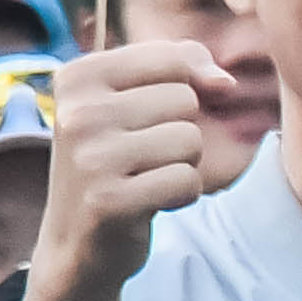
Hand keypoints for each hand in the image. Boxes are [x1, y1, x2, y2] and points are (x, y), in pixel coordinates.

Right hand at [34, 34, 249, 300]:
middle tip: (141, 156)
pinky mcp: (109, 201)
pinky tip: (148, 203)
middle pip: (185, 100)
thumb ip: (186, 66)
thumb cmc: (119, 159)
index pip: (172, 58)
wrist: (78, 241)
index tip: (145, 118)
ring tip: (144, 177)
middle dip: (179, 131)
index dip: (182, 90)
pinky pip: (188, 181)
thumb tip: (225, 83)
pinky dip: (182, 194)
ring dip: (182, 164)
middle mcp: (76, 113)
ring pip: (190, 140)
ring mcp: (89, 158)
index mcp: (77, 76)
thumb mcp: (138, 99)